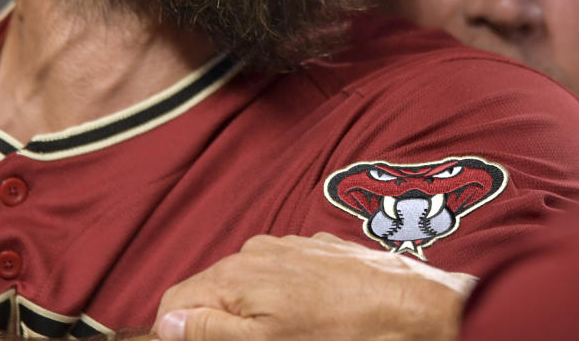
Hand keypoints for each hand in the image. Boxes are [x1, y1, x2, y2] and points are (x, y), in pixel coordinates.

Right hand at [153, 233, 472, 340]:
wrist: (414, 308)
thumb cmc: (344, 333)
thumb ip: (209, 330)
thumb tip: (164, 322)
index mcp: (236, 273)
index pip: (175, 301)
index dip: (177, 335)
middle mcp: (256, 250)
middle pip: (212, 292)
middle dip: (221, 326)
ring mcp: (289, 246)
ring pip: (249, 285)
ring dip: (255, 314)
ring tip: (292, 336)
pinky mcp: (318, 250)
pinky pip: (283, 276)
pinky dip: (286, 300)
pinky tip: (315, 321)